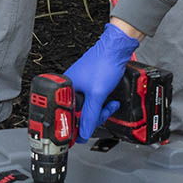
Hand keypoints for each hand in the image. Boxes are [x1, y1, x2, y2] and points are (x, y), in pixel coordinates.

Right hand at [65, 23, 139, 140]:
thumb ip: (90, 115)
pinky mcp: (88, 83)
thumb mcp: (97, 95)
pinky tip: (109, 101)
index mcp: (65, 88)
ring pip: (86, 108)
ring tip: (109, 106)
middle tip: (103, 114)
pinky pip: (92, 100)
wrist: (116, 49)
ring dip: (100, 110)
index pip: (66, 115)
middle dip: (93, 116)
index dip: (77, 125)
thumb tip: (83, 132)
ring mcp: (79, 85)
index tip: (83, 133)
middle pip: (77, 113)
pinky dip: (101, 103)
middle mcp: (70, 86)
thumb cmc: (104, 63)